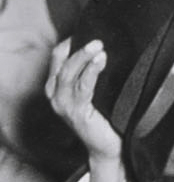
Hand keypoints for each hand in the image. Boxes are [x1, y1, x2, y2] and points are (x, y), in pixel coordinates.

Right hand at [47, 38, 121, 164]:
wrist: (109, 149)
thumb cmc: (106, 120)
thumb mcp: (96, 94)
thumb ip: (92, 76)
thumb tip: (105, 52)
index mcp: (56, 87)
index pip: (58, 57)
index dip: (70, 43)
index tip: (87, 32)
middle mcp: (55, 95)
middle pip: (61, 62)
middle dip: (78, 48)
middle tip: (97, 39)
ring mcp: (63, 104)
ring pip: (69, 72)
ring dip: (84, 57)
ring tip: (99, 46)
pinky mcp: (76, 113)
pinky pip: (83, 87)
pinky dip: (91, 72)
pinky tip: (101, 62)